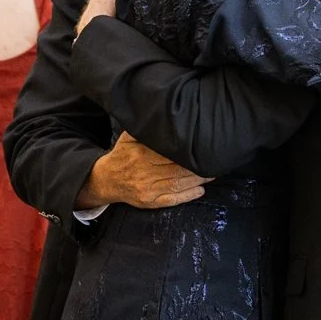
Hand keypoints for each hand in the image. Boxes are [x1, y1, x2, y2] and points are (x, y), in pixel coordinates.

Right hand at [77, 133, 207, 210]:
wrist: (107, 180)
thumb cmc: (122, 156)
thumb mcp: (128, 138)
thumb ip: (144, 130)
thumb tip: (161, 117)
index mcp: (141, 155)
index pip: (169, 153)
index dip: (187, 152)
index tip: (201, 147)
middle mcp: (144, 172)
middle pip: (176, 170)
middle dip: (197, 167)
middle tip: (214, 162)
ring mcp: (147, 189)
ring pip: (177, 184)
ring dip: (197, 180)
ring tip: (212, 175)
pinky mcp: (149, 201)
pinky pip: (171, 200)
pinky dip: (187, 196)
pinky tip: (201, 190)